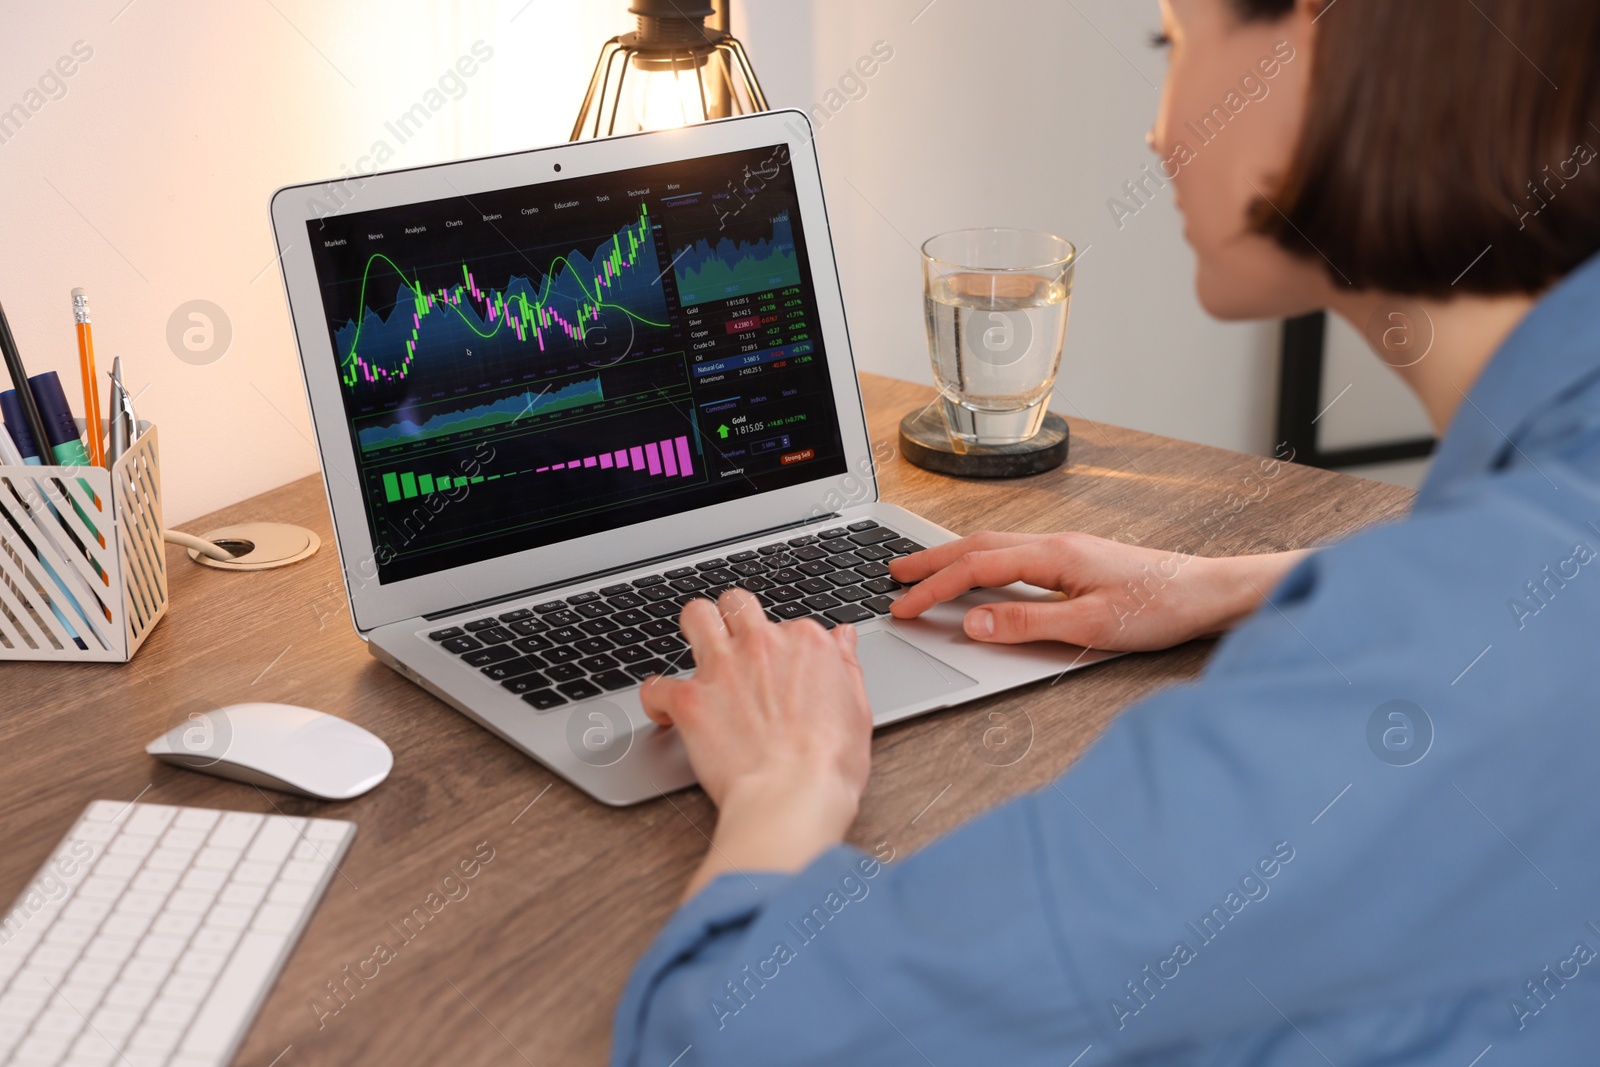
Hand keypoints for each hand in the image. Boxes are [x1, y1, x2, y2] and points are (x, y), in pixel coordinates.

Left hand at [641, 589, 873, 897]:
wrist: (793, 797)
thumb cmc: (829, 765)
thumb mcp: (858, 708)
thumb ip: (845, 664)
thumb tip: (842, 638)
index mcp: (806, 643)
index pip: (788, 623)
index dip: (783, 647)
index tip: (781, 669)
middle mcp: (762, 644)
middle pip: (737, 603)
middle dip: (732, 617)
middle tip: (733, 641)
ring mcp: (723, 667)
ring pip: (695, 616)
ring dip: (694, 629)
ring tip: (696, 649)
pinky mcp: (690, 699)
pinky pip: (657, 685)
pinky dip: (657, 698)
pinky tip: (665, 711)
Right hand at [889, 531, 1307, 651]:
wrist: (1209, 593)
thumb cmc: (1159, 608)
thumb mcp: (1089, 627)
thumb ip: (1026, 624)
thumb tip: (972, 623)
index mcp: (1053, 555)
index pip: (975, 568)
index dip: (933, 587)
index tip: (903, 606)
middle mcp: (1055, 543)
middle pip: (977, 546)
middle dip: (930, 560)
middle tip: (892, 572)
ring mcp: (1066, 548)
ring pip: (994, 545)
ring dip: (953, 556)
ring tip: (923, 568)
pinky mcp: (1078, 558)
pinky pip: (1014, 552)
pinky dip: (981, 558)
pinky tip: (979, 569)